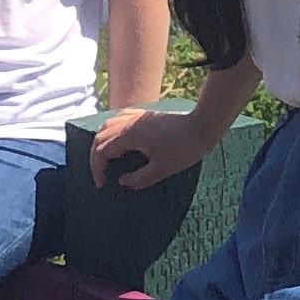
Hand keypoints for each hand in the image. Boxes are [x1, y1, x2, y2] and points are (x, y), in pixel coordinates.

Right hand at [94, 103, 215, 188]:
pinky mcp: (146, 115)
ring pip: (108, 124)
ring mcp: (137, 116)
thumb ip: (139, 178)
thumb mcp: (162, 170)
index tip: (102, 184)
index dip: (98, 168)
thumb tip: (122, 182)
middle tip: (101, 174)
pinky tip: (119, 139)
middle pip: (100, 136)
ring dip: (102, 141)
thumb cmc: (184, 149)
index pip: (102, 151)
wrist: (203, 126)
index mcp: (130, 136)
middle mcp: (129, 122)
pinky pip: (120, 117)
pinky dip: (112, 129)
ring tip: (106, 158)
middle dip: (96, 156)